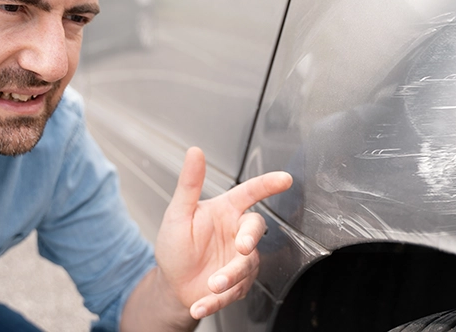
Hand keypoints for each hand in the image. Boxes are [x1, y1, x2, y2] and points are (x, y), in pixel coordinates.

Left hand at [155, 147, 291, 319]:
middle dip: (251, 238)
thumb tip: (194, 152)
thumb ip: (189, 184)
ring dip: (230, 276)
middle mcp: (236, 234)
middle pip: (255, 229)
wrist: (171, 284)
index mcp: (225, 211)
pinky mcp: (236, 285)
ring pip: (247, 265)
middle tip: (242, 247)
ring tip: (212, 284)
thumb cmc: (176, 245)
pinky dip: (215, 301)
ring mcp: (239, 260)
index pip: (250, 193)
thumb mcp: (178, 213)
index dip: (268, 185)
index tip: (284, 179)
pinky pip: (233, 293)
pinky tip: (199, 304)